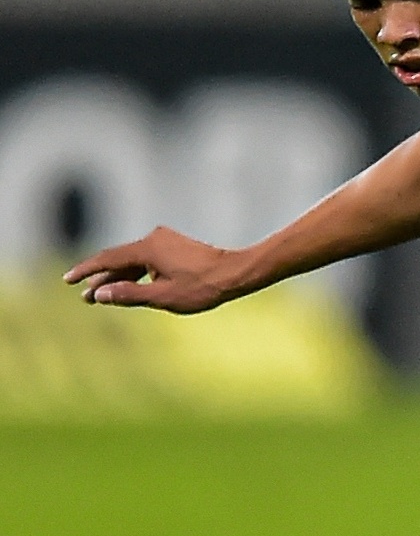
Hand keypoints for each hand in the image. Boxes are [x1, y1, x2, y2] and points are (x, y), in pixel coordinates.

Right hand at [64, 227, 244, 312]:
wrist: (236, 274)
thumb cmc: (204, 287)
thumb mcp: (164, 296)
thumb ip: (130, 294)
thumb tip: (100, 293)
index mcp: (148, 248)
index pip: (108, 259)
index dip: (86, 271)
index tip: (68, 280)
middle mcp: (154, 239)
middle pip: (119, 259)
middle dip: (101, 278)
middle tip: (84, 296)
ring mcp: (165, 240)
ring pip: (133, 260)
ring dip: (119, 277)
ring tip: (101, 295)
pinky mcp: (174, 245)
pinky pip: (147, 259)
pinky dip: (136, 273)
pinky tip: (128, 286)